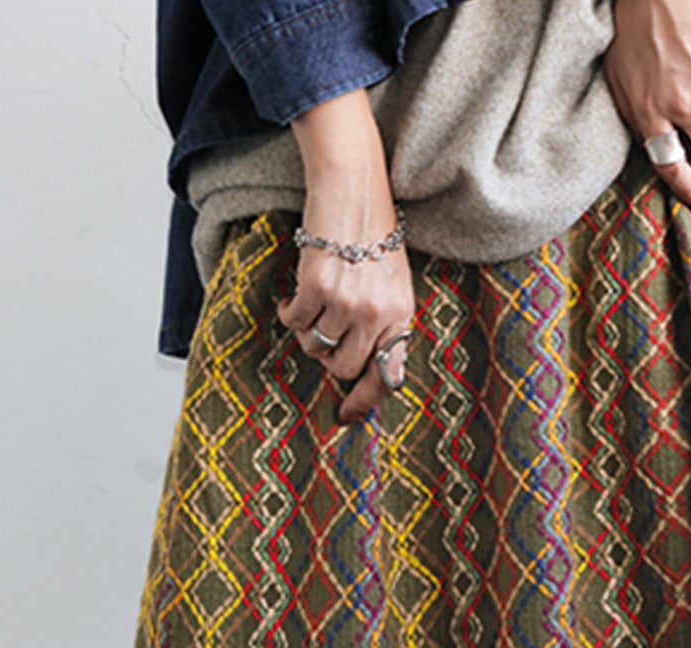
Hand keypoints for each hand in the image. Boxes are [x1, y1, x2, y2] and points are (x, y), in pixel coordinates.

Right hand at [276, 90, 415, 426]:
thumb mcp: (394, 283)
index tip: (346, 416)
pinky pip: (295, 321)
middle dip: (329, 357)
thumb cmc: (373, 234)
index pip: (385, 375)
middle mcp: (377, 314)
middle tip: (324, 333)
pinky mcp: (317, 288)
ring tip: (311, 307)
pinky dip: (289, 313)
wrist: (354, 187)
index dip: (363, 401)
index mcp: (401, 315)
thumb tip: (370, 370)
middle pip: (343, 367)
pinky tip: (293, 296)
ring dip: (307, 332)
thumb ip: (385, 325)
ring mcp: (347, 303)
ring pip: (316, 346)